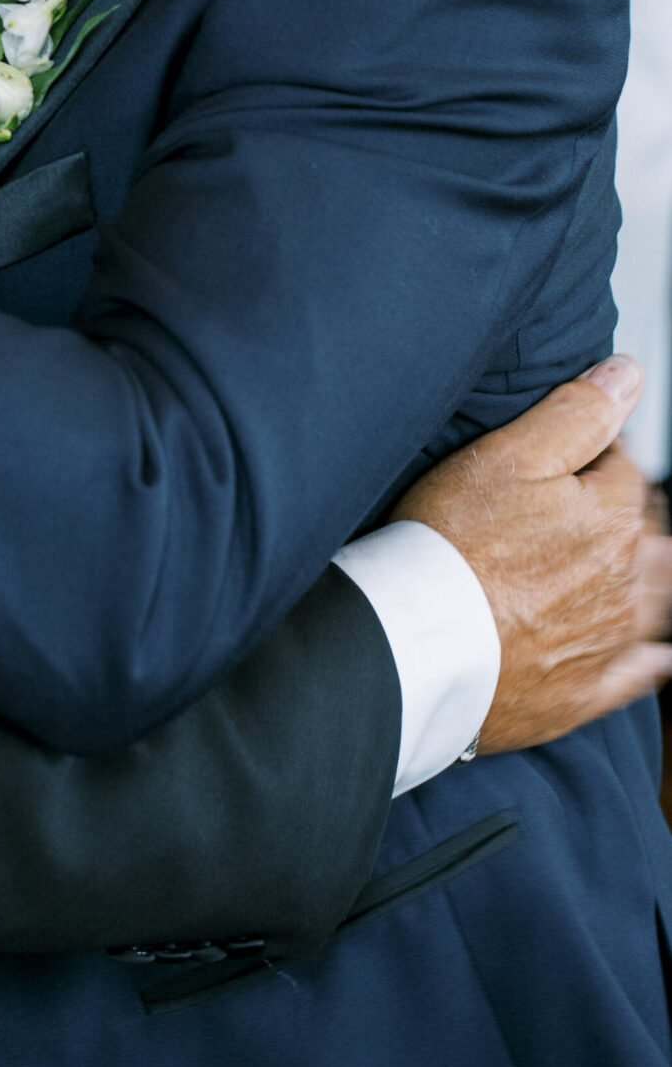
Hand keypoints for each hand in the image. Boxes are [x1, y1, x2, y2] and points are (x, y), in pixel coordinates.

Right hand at [393, 354, 671, 751]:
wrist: (420, 646)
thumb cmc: (452, 548)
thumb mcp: (507, 456)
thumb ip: (576, 413)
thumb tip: (627, 377)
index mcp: (612, 518)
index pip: (624, 468)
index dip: (592, 452)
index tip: (559, 455)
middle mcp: (626, 581)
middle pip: (647, 533)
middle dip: (625, 513)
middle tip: (580, 503)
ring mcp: (610, 639)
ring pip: (656, 599)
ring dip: (649, 576)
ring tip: (624, 562)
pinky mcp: (586, 689)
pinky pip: (642, 670)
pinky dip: (653, 655)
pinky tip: (654, 649)